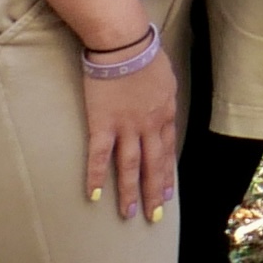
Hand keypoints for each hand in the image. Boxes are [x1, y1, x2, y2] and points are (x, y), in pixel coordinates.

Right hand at [79, 51, 184, 217]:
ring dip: (130, 191)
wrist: (124, 46)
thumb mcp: (167, 79)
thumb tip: (164, 108)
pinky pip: (99, 155)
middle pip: (153, 165)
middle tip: (154, 216)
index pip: (167, 151)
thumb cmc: (146, 55)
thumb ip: (165, 98)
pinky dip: (96, 176)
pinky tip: (94, 195)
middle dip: (153, 192)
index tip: (167, 194)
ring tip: (130, 213)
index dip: (166, 174)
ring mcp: (126, 127)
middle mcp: (149, 126)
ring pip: (130, 166)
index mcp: (166, 114)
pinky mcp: (102, 124)